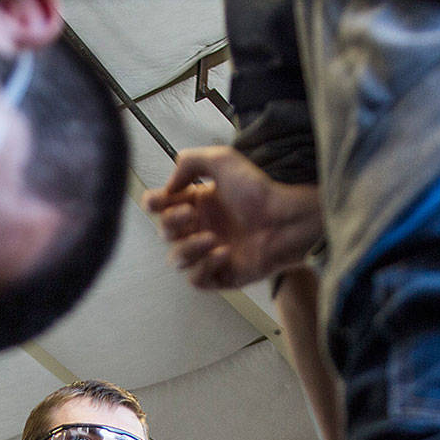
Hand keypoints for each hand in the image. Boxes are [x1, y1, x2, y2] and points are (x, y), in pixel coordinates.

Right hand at [141, 147, 322, 290]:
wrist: (285, 220)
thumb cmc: (258, 190)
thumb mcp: (222, 160)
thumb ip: (189, 162)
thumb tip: (169, 185)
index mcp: (197, 203)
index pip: (160, 207)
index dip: (153, 204)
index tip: (161, 200)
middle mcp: (200, 228)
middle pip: (164, 233)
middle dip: (171, 223)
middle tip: (192, 213)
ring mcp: (209, 253)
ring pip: (176, 259)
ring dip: (189, 247)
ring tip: (213, 238)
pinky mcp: (221, 275)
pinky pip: (196, 279)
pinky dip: (205, 267)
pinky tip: (225, 253)